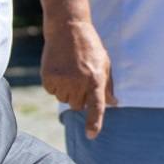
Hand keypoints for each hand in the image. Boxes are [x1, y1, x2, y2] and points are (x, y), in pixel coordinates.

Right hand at [42, 19, 116, 137]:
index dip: (94, 122)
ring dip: (67, 90)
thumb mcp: (104, 63)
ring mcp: (63, 80)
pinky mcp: (48, 77)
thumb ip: (108, 86)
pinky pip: (52, 92)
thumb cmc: (89, 46)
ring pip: (64, 100)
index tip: (91, 135)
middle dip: (79, 96)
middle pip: (78, 105)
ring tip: (70, 70)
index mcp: (96, 79)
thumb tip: (114, 104)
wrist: (67, 28)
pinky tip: (59, 68)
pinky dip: (55, 84)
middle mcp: (79, 81)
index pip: (96, 106)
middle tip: (80, 77)